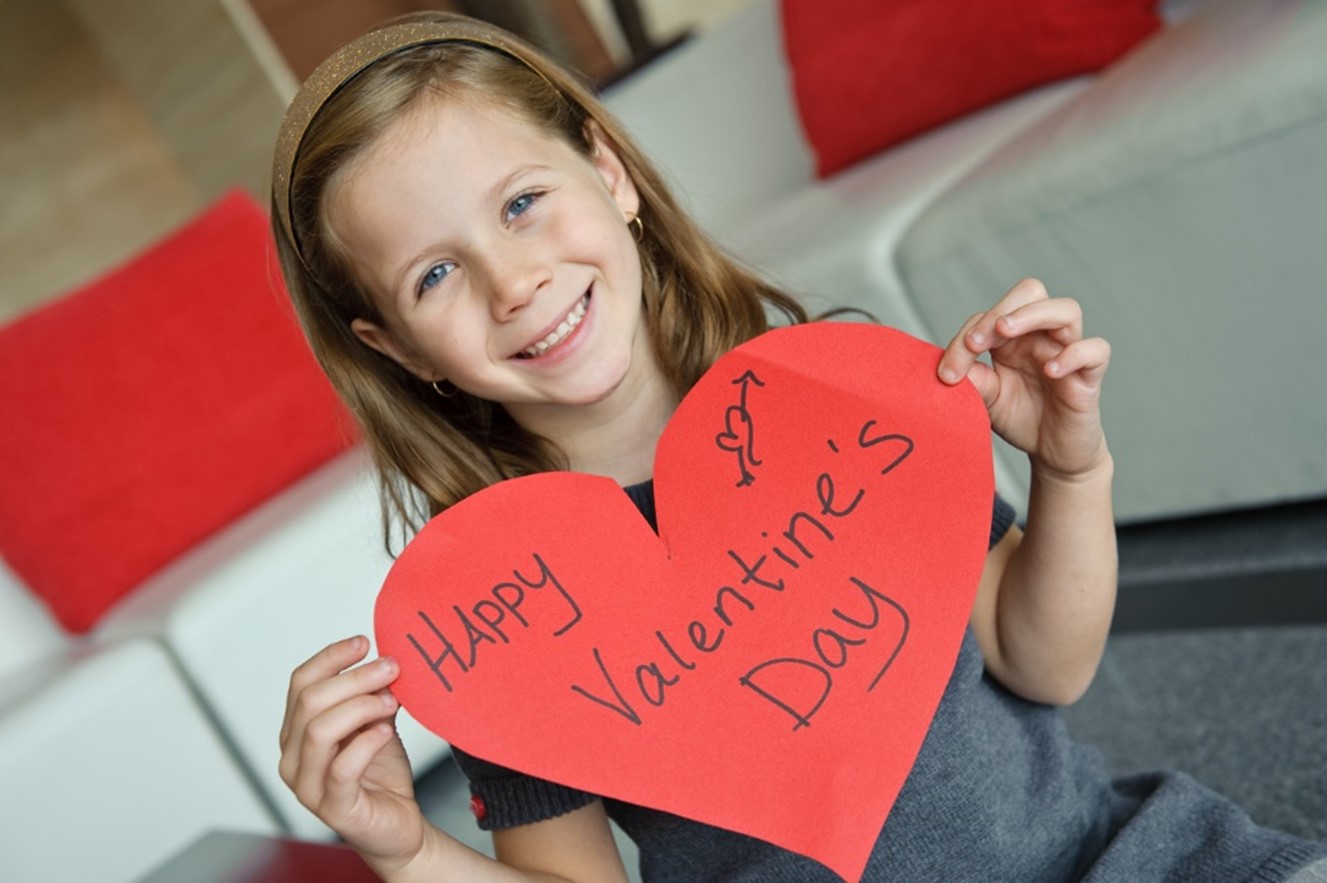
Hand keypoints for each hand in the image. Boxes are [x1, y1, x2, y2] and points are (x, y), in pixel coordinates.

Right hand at [279, 636, 424, 869]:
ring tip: (392, 702)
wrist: (398, 823)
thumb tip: (385, 658)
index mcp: (297, 732)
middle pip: (310, 701)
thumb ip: (372, 695)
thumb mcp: (376, 722)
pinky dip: (366, 742)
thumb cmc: (381, 773)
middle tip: (391, 668)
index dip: (331, 657)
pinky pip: (341, 768)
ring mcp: (308, 786)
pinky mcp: (333, 808)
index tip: (365, 642)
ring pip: (319, 730)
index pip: (300, 682)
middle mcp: (293, 757)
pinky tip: (385, 732)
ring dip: (361, 706)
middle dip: (354, 678)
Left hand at [937, 278, 1110, 480]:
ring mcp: (1067, 351)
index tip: (948, 373)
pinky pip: (1096, 350)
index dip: (965, 336)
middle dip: (1000, 309)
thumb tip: (949, 367)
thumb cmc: (1021, 417)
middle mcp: (1041, 336)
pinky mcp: (1090, 375)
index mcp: (1012, 338)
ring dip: (1033, 314)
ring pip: (1066, 310)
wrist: (1053, 452)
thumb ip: (973, 380)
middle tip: (975, 343)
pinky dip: (1074, 354)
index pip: (989, 316)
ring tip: (1005, 332)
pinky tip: (1051, 371)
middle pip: (1031, 292)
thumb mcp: (987, 399)